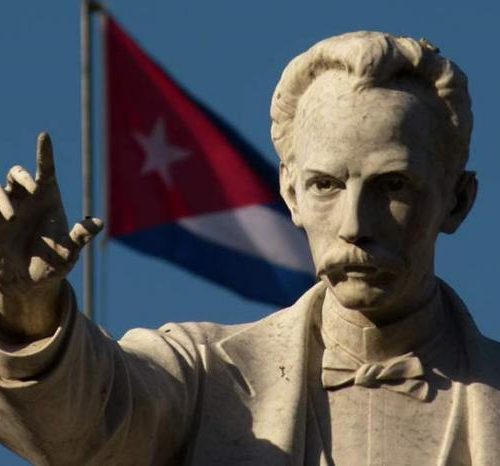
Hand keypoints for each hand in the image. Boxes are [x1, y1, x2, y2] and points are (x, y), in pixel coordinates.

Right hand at [0, 133, 102, 341]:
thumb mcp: (69, 252)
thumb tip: (98, 222)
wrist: (29, 284)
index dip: (45, 153)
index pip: (46, 170)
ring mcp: (6, 209)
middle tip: (29, 191)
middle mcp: (26, 199)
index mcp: (48, 199)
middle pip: (17, 173)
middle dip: (21, 177)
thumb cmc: (54, 265)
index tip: (44, 136)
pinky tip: (2, 221)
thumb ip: (80, 236)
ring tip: (10, 220)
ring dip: (1, 199)